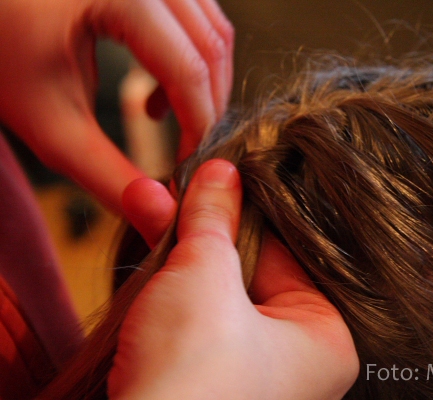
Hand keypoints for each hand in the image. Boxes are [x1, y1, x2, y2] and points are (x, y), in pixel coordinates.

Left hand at [0, 0, 232, 212]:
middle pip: (213, 48)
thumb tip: (162, 214)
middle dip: (207, 109)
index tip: (186, 170)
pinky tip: (160, 88)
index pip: (189, 69)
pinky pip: (200, 21)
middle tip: (185, 151)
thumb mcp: (51, 122)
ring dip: (203, 86)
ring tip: (164, 118)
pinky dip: (194, 62)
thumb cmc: (3, 51)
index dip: (198, 128)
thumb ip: (106, 174)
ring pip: (214, 33)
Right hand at [108, 159, 358, 398]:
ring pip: (218, 290)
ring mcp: (251, 373)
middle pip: (251, 268)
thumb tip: (222, 172)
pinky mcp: (209, 381)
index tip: (225, 176)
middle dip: (207, 225)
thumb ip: (215, 218)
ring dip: (180, 247)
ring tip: (148, 199)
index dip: (252, 209)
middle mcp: (296, 359)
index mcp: (325, 338)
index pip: (290, 252)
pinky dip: (171, 285)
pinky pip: (197, 319)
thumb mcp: (206, 275)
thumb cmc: (194, 373)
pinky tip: (149, 246)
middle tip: (180, 184)